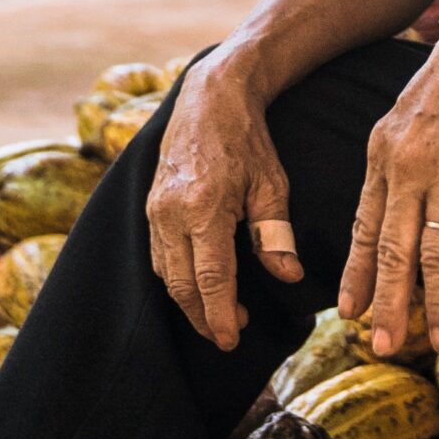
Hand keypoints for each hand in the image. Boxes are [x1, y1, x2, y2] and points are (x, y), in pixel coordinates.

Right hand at [146, 41, 302, 352]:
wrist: (209, 98)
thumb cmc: (247, 140)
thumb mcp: (272, 183)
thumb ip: (276, 233)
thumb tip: (289, 276)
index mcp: (205, 207)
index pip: (210, 278)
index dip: (220, 315)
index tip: (233, 340)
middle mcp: (171, 212)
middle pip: (182, 285)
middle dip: (203, 318)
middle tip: (230, 336)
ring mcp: (155, 210)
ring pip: (166, 274)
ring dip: (190, 301)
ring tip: (221, 315)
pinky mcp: (149, 207)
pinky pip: (159, 255)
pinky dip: (177, 278)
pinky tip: (200, 285)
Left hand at [339, 43, 438, 356]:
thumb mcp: (408, 115)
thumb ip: (398, 162)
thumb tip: (394, 211)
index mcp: (383, 153)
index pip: (363, 227)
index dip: (358, 275)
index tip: (351, 314)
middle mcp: (409, 166)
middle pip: (393, 249)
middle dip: (388, 304)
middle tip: (384, 346)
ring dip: (438, 302)